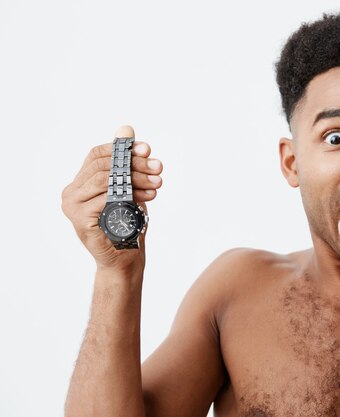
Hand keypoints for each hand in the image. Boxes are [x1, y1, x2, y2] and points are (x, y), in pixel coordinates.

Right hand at [61, 125, 162, 271]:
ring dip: (136, 178)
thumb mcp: (131, 187)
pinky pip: (107, 198)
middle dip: (134, 163)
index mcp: (80, 182)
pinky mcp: (80, 219)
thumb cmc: (128, 223)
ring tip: (157, 182)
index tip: (148, 149)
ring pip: (107, 180)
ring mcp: (72, 206)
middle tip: (158, 167)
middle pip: (103, 165)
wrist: (125, 258)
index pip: (97, 154)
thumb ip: (127, 161)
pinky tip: (148, 197)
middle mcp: (71, 192)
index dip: (122, 149)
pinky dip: (130, 195)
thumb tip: (126, 128)